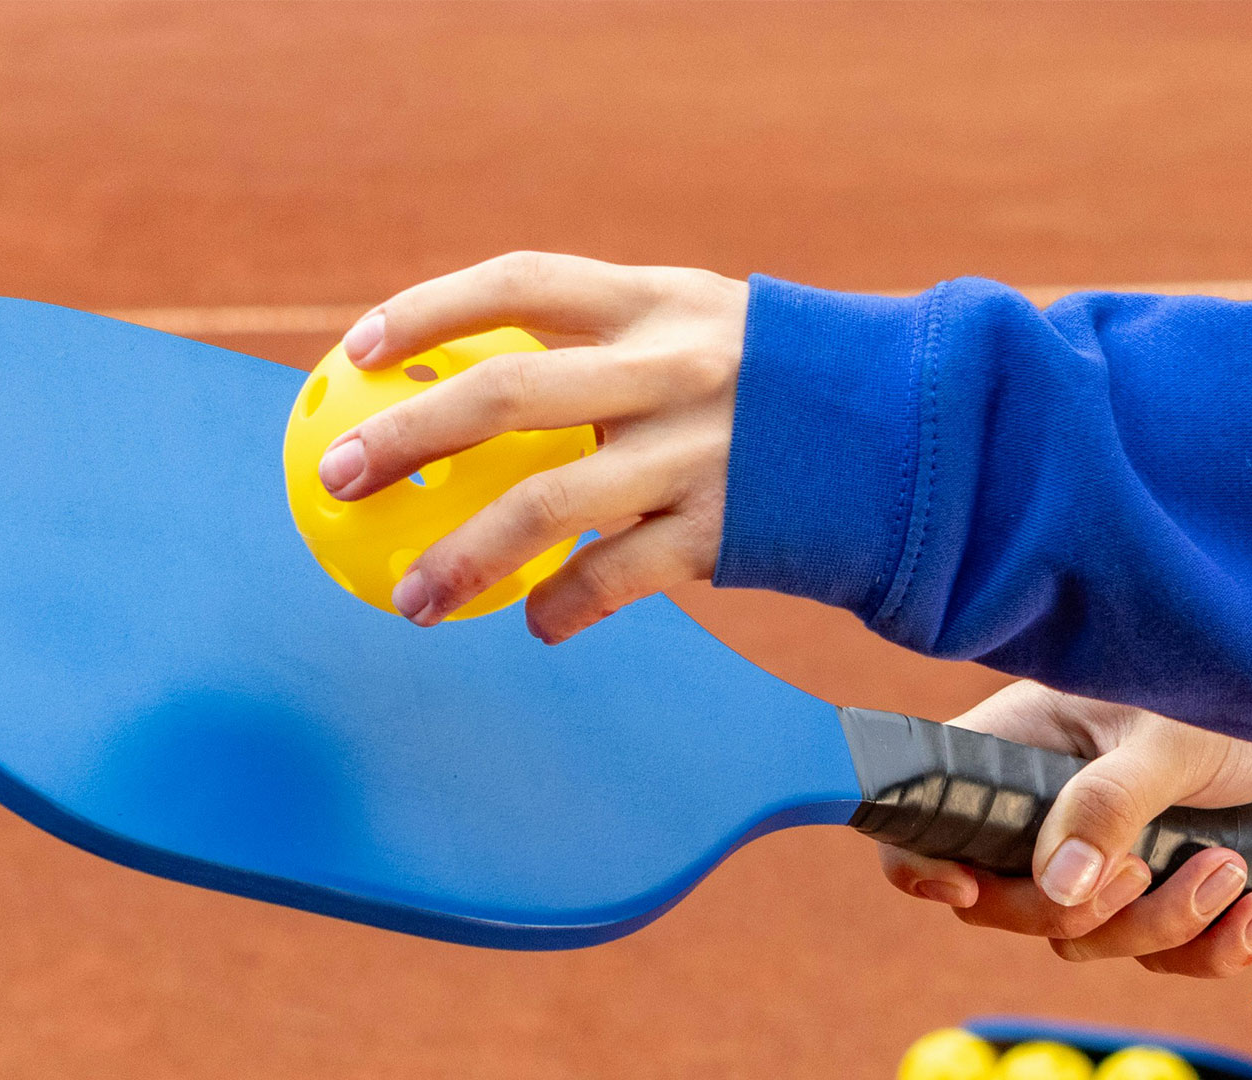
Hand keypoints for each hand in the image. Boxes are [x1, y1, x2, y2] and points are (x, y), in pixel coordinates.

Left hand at [321, 252, 746, 642]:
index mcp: (657, 302)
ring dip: (463, 555)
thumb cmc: (779, 393)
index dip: (431, 309)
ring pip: (550, 502)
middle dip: (408, 433)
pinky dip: (565, 607)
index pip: (522, 282)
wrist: (916, 443)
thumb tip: (485, 392)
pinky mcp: (725, 528)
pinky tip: (531, 626)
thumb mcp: (704, 333)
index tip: (356, 350)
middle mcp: (671, 366)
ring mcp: (699, 450)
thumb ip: (611, 349)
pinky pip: (618, 578)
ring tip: (407, 597)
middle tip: (335, 476)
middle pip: (509, 391)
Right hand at [880, 683, 1251, 974]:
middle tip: (1144, 871)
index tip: (964, 887)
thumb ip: (1111, 805)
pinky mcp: (1158, 900)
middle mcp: (1044, 815)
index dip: (918, 863)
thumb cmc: (1229, 706)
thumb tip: (1059, 889)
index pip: (930, 815)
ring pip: (1084, 941)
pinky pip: (1160, 961)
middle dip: (1079, 911)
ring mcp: (1097, 864)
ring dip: (1163, 925)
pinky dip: (1215, 951)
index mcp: (1018, 752)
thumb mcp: (1168, 740)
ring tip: (1233, 869)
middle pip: (1000, 905)